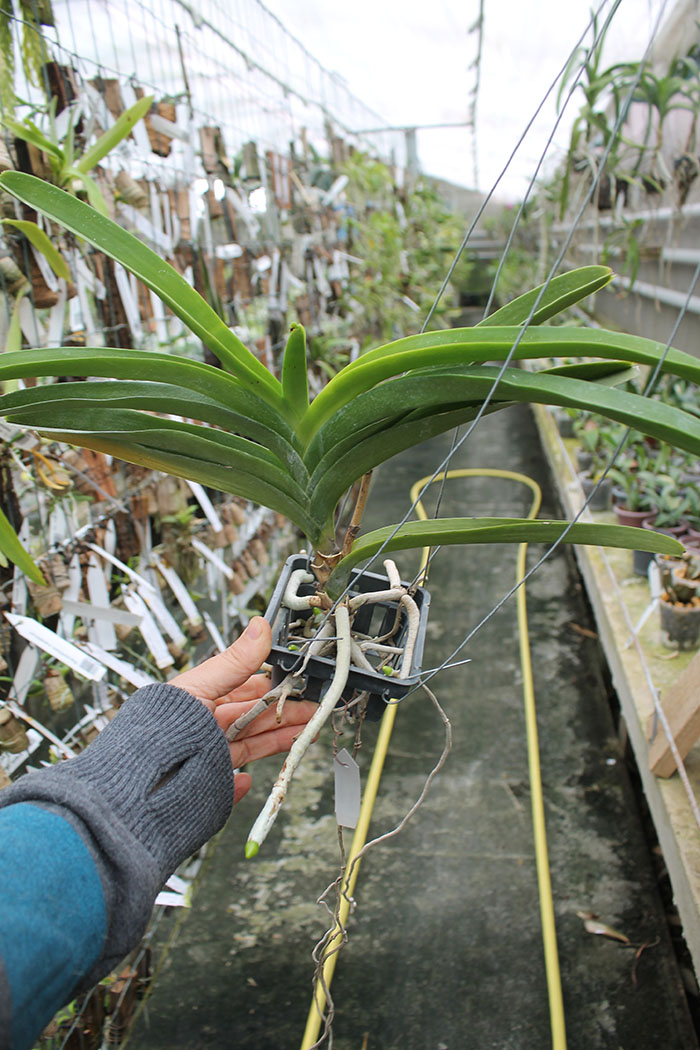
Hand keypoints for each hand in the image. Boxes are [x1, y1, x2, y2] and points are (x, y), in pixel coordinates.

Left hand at [171, 617, 315, 803]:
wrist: (139, 789)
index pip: (246, 688)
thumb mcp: (200, 688)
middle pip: (254, 717)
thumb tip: (258, 627)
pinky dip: (244, 781)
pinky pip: (232, 781)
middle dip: (285, 712)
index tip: (298, 684)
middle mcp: (204, 727)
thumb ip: (234, 662)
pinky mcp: (207, 784)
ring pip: (252, 744)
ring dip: (280, 739)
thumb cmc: (158, 732)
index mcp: (200, 699)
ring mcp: (207, 755)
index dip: (274, 686)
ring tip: (306, 734)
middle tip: (314, 709)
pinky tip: (252, 778)